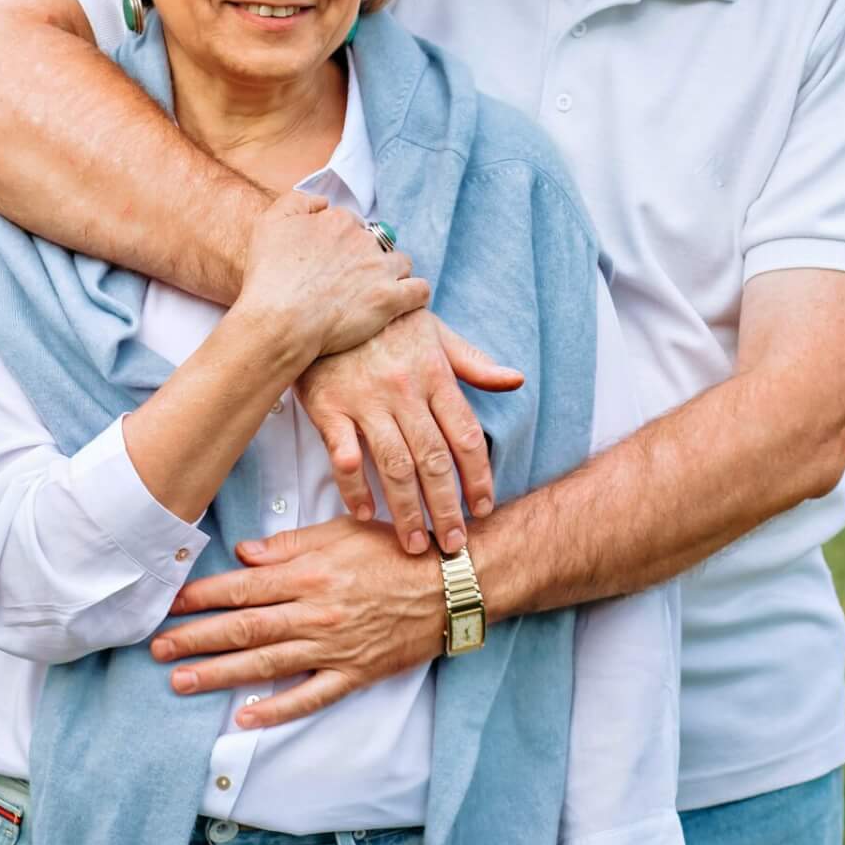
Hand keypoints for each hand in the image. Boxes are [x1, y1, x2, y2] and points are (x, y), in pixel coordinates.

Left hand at [149, 517, 445, 726]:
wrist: (453, 584)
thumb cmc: (399, 551)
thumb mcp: (345, 531)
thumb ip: (292, 543)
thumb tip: (244, 554)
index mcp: (311, 572)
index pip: (244, 587)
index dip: (203, 597)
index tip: (171, 604)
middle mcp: (316, 611)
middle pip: (245, 628)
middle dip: (196, 638)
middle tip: (157, 648)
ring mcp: (334, 646)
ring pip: (267, 664)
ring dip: (220, 673)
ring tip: (181, 680)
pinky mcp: (355, 672)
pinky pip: (311, 695)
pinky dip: (278, 710)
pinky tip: (246, 717)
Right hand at [232, 191, 430, 359]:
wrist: (278, 320)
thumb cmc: (268, 276)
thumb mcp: (269, 223)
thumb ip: (298, 201)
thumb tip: (324, 202)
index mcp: (338, 221)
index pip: (352, 224)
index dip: (341, 242)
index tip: (330, 262)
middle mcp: (363, 240)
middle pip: (378, 242)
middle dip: (367, 258)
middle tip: (348, 281)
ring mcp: (380, 269)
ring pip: (402, 263)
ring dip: (393, 274)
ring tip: (375, 292)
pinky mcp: (390, 299)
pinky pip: (420, 290)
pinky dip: (415, 294)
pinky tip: (403, 302)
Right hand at [297, 312, 522, 556]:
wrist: (328, 299)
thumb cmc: (387, 322)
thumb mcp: (437, 334)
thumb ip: (474, 363)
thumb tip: (516, 381)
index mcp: (436, 375)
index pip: (466, 436)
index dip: (478, 477)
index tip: (483, 509)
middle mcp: (405, 391)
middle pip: (433, 460)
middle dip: (446, 508)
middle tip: (453, 545)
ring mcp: (366, 401)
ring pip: (393, 465)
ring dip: (405, 510)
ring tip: (413, 544)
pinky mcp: (329, 407)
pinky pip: (343, 455)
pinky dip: (353, 487)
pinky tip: (363, 513)